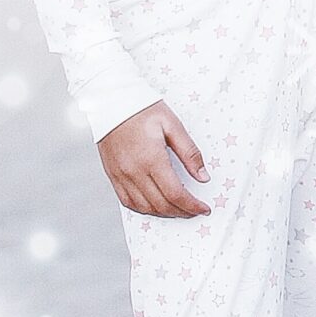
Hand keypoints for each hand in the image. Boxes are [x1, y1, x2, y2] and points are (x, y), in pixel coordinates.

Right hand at [98, 101, 210, 217]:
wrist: (111, 103)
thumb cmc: (144, 110)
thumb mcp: (173, 125)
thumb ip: (189, 153)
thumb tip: (203, 177)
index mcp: (152, 159)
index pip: (175, 194)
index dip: (192, 205)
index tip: (204, 208)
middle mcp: (134, 172)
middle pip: (161, 205)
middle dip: (182, 212)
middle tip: (195, 210)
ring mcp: (121, 176)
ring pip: (145, 208)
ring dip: (164, 213)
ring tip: (179, 209)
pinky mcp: (113, 176)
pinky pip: (128, 202)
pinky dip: (145, 209)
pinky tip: (156, 206)